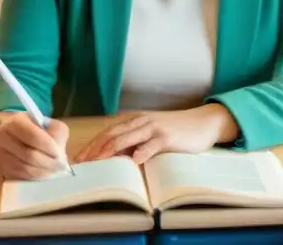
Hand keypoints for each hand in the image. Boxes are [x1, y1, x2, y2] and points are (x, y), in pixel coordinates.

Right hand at [0, 111, 70, 180]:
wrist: (19, 136)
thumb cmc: (38, 130)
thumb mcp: (50, 125)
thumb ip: (56, 132)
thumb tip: (58, 150)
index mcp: (16, 121)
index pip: (33, 136)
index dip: (48, 147)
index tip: (60, 154)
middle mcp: (2, 136)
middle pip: (28, 154)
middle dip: (47, 162)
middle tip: (60, 167)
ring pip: (23, 167)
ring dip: (41, 171)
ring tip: (53, 171)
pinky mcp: (0, 167)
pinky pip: (18, 175)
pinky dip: (33, 177)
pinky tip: (42, 174)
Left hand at [76, 104, 238, 165]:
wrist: (202, 123)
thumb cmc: (175, 131)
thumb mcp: (151, 134)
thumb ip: (134, 143)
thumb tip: (114, 157)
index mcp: (135, 120)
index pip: (108, 132)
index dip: (92, 144)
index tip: (79, 157)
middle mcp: (141, 121)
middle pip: (113, 134)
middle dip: (95, 148)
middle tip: (82, 162)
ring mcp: (154, 128)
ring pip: (127, 137)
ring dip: (111, 150)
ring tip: (98, 161)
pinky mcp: (168, 137)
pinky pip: (152, 144)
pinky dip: (143, 151)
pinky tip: (135, 160)